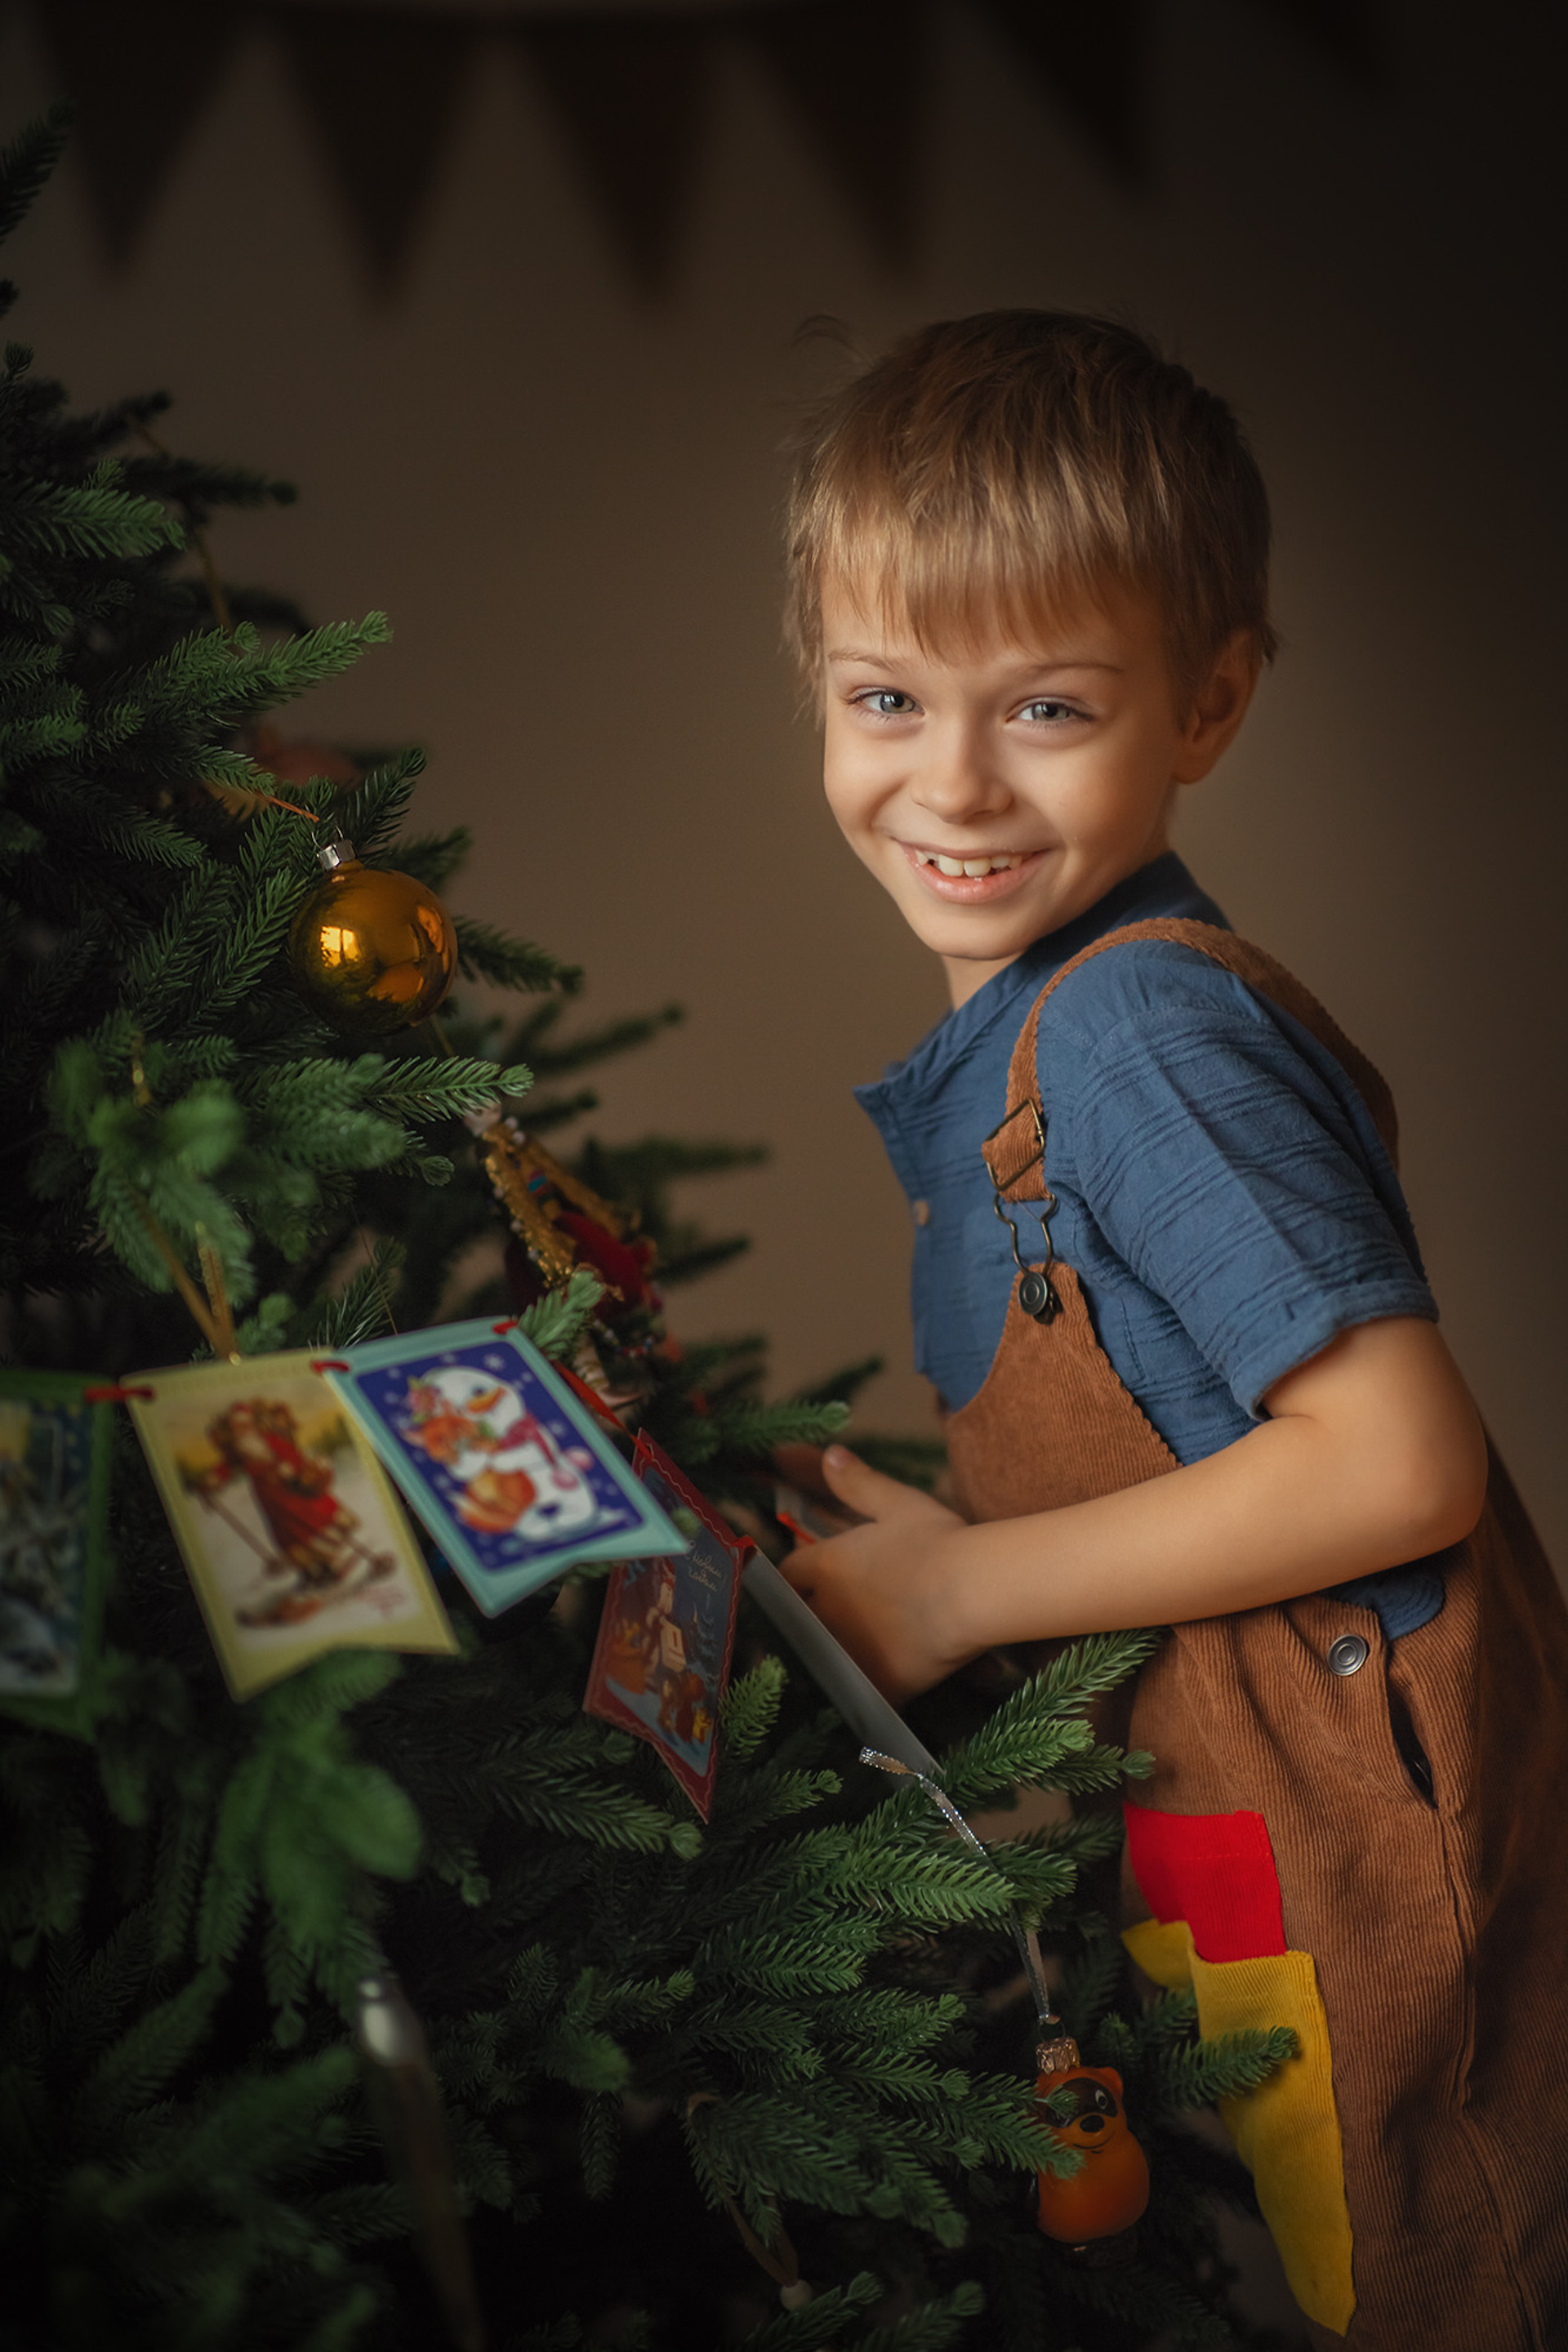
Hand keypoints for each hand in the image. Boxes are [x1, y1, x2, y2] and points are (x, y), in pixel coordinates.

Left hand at [777, 1445, 972, 1702]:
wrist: (971, 1589)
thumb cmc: (936, 1540)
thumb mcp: (897, 1502)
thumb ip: (858, 1483)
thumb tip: (829, 1453)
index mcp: (825, 1565)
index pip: (788, 1574)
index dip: (797, 1578)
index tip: (809, 1583)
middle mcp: (823, 1609)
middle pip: (798, 1619)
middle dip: (808, 1619)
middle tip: (829, 1622)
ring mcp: (845, 1649)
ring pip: (820, 1658)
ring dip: (829, 1655)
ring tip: (846, 1658)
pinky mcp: (871, 1681)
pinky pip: (855, 1693)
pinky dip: (860, 1691)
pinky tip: (870, 1692)